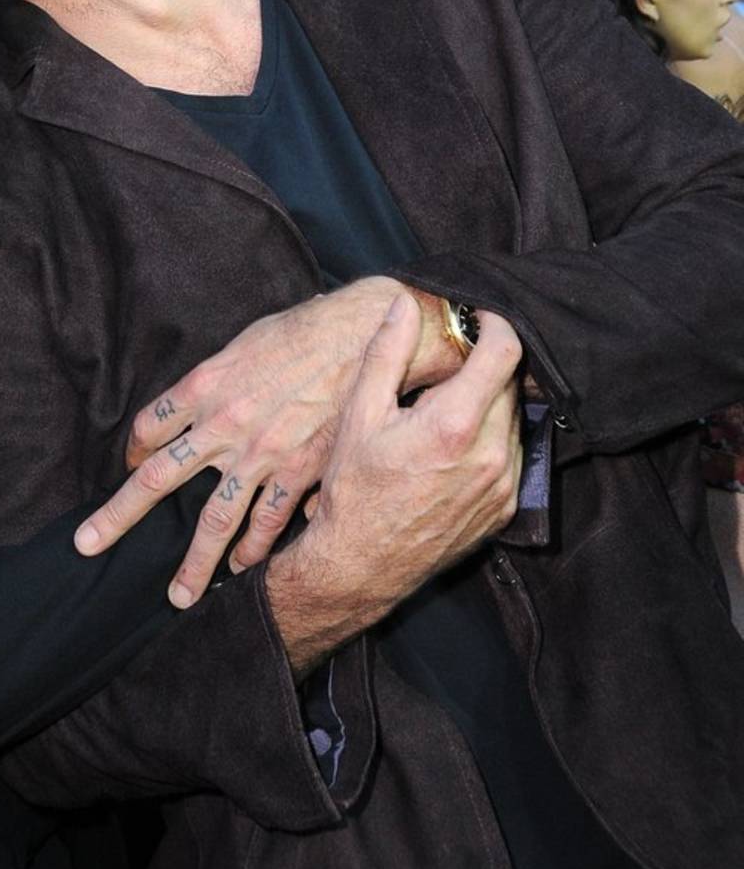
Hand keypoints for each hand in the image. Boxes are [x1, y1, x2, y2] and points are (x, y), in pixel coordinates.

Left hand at [74, 277, 461, 606]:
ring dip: (194, 563)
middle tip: (89, 544)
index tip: (133, 462)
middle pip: (157, 479)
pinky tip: (243, 570)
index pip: (148, 429)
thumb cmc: (302, 331)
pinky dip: (255, 549)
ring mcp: (260, 453)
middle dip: (119, 516)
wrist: (361, 334)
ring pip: (215, 519)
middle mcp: (222, 424)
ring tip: (177, 597)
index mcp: (202, 385)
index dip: (135, 451)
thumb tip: (199, 401)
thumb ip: (216, 377)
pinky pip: (269, 521)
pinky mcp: (299, 469)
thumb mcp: (243, 342)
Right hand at [267, 295, 522, 673]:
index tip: (478, 317)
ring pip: (513, 418)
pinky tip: (452, 447)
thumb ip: (386, 354)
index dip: (495, 324)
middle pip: (510, 383)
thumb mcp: (359, 415)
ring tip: (445, 410)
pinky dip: (491, 440)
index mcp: (455, 425)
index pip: (505, 352)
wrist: (360, 563)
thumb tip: (404, 305)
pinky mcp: (506, 508)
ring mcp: (504, 485)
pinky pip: (513, 455)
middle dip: (485, 365)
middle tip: (449, 365)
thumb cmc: (354, 487)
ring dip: (489, 403)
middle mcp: (492, 455)